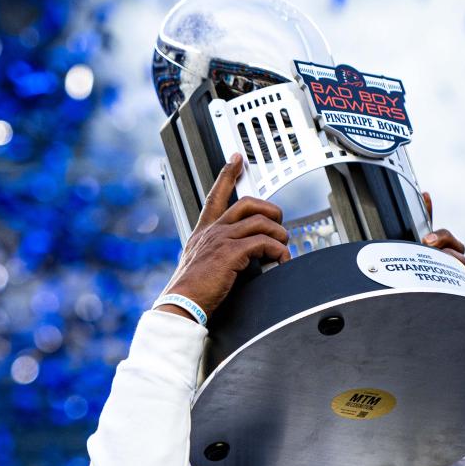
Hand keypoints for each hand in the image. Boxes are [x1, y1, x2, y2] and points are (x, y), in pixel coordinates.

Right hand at [158, 154, 289, 320]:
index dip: (226, 175)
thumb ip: (218, 256)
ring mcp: (221, 240)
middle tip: (278, 221)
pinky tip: (281, 260)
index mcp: (203, 233)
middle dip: (270, 210)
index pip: (215, 196)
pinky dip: (279, 251)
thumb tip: (239, 260)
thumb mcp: (200, 266)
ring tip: (283, 248)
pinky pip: (264, 242)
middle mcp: (212, 232)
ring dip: (279, 233)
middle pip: (247, 204)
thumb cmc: (191, 293)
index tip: (236, 160)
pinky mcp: (231, 253)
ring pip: (261, 222)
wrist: (181, 305)